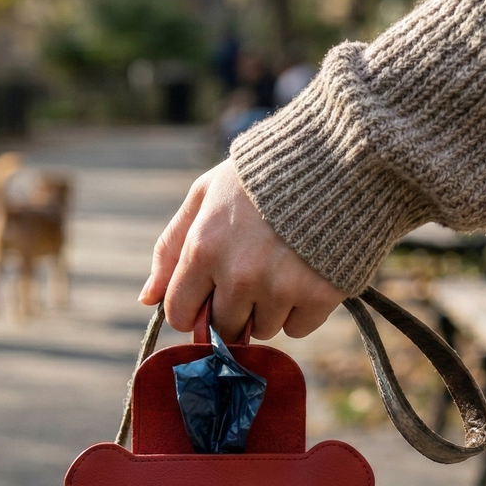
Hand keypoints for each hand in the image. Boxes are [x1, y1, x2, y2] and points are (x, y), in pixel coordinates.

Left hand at [139, 159, 346, 340]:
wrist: (337, 155)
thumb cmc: (262, 174)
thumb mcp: (206, 195)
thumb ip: (172, 247)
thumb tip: (147, 299)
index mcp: (204, 248)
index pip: (180, 313)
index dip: (192, 310)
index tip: (207, 300)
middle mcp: (239, 275)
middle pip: (223, 329)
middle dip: (232, 310)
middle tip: (251, 277)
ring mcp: (280, 288)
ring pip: (263, 330)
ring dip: (269, 308)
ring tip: (283, 267)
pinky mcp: (319, 295)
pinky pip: (298, 328)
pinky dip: (301, 309)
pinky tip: (307, 274)